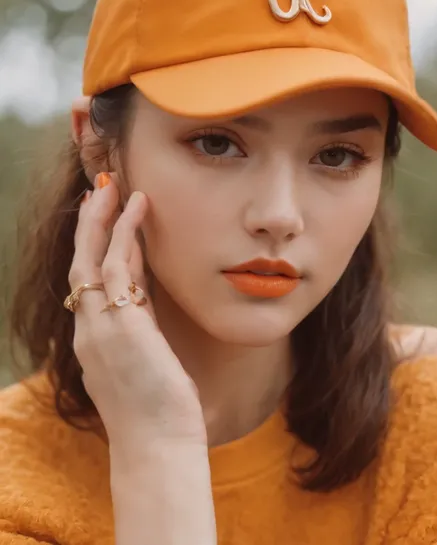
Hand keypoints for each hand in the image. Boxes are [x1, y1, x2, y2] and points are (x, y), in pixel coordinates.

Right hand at [69, 174, 205, 451]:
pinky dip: (125, 232)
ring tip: (113, 187)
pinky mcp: (121, 323)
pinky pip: (118, 265)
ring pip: (92, 257)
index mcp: (94, 340)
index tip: (104, 223)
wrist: (157, 449)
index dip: (95, 249)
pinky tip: (138, 209)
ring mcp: (100, 326)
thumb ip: (138, 334)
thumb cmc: (156, 414)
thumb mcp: (142, 367)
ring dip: (102, 219)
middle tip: (99, 191)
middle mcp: (88, 329)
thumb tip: (146, 310)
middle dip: (88, 225)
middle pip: (80, 263)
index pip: (90, 284)